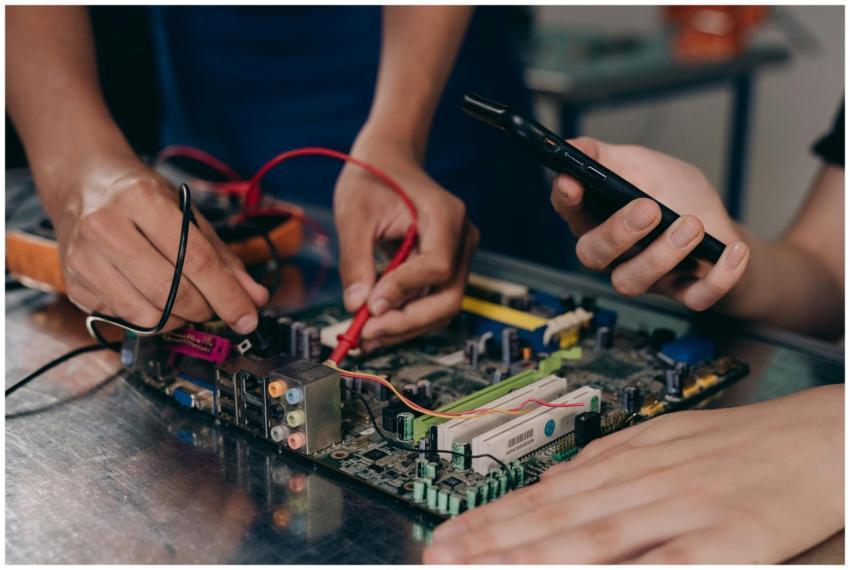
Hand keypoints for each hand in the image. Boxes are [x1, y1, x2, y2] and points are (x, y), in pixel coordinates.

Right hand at [48, 156, 267, 332]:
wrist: (84, 184)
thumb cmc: (142, 199)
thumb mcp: (188, 214)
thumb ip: (224, 258)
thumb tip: (255, 298)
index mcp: (142, 200)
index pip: (196, 260)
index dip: (227, 295)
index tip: (247, 317)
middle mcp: (106, 227)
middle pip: (171, 293)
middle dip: (204, 309)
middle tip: (215, 308)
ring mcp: (85, 258)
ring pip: (147, 315)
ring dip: (177, 318)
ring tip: (184, 302)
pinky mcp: (75, 285)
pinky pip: (125, 319)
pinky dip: (149, 317)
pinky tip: (152, 297)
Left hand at [334, 133, 477, 350]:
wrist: (388, 161)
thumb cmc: (373, 178)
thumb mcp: (354, 215)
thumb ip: (356, 261)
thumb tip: (356, 306)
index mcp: (446, 215)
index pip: (437, 267)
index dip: (404, 291)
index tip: (369, 308)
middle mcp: (462, 238)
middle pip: (448, 297)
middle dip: (407, 321)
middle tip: (366, 334)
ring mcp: (457, 254)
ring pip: (441, 307)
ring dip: (404, 326)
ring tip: (364, 335)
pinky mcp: (445, 267)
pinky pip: (430, 301)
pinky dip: (404, 316)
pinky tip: (374, 324)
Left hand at [424, 385, 842, 563]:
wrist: (820, 437)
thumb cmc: (739, 444)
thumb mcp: (662, 440)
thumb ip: (604, 465)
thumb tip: (549, 487)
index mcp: (627, 459)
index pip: (545, 497)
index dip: (491, 521)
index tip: (445, 538)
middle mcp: (643, 481)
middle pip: (554, 519)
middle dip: (490, 542)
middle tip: (440, 558)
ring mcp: (682, 508)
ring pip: (592, 539)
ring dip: (531, 558)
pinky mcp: (728, 538)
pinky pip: (665, 565)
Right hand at [551, 138, 749, 310]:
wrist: (720, 227)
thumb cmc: (677, 195)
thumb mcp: (643, 163)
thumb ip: (606, 156)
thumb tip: (573, 146)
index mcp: (600, 217)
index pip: (570, 211)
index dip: (566, 200)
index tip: (574, 183)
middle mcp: (616, 252)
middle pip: (592, 255)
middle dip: (616, 233)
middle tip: (648, 209)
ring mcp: (648, 276)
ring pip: (632, 281)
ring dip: (662, 254)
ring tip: (690, 225)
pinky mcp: (684, 292)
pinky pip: (695, 297)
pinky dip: (717, 276)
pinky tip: (732, 251)